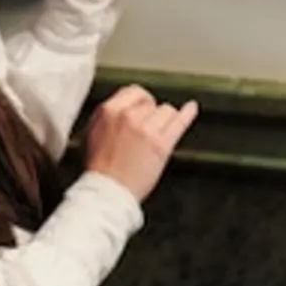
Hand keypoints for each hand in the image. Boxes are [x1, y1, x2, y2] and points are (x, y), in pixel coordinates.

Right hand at [84, 84, 199, 202]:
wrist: (107, 193)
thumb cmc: (99, 170)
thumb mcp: (93, 132)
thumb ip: (108, 115)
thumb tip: (121, 105)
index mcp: (109, 111)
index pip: (133, 91)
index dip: (140, 101)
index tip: (143, 107)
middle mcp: (129, 116)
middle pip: (151, 103)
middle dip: (150, 115)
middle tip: (146, 131)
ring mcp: (147, 129)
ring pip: (166, 111)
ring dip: (163, 121)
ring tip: (159, 133)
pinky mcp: (162, 144)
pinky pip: (179, 122)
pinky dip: (188, 113)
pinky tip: (192, 108)